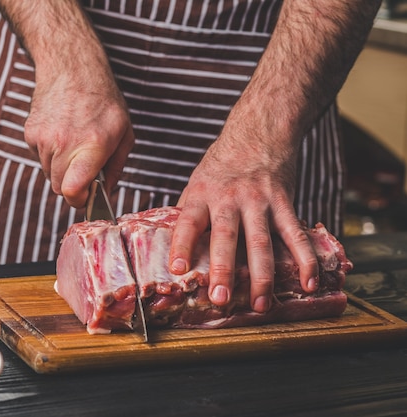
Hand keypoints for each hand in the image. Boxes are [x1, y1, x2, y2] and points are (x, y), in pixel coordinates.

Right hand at [24, 60, 133, 206]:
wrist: (72, 68)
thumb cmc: (103, 101)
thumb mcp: (124, 133)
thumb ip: (115, 168)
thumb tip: (105, 194)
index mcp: (91, 146)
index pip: (72, 191)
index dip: (79, 200)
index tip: (86, 197)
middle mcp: (64, 144)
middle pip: (59, 188)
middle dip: (72, 184)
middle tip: (84, 167)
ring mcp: (44, 139)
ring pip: (49, 173)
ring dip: (61, 167)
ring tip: (74, 142)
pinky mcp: (30, 133)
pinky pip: (40, 158)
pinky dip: (50, 153)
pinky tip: (61, 132)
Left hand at [168, 133, 318, 312]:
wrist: (259, 133)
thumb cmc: (223, 164)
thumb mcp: (197, 182)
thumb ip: (190, 212)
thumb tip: (175, 246)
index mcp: (203, 194)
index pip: (189, 222)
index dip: (182, 245)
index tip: (178, 269)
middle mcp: (229, 199)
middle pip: (226, 236)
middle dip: (224, 269)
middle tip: (220, 298)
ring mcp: (259, 201)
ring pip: (261, 242)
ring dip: (262, 276)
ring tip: (260, 304)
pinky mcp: (283, 203)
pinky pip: (295, 235)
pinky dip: (305, 259)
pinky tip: (308, 282)